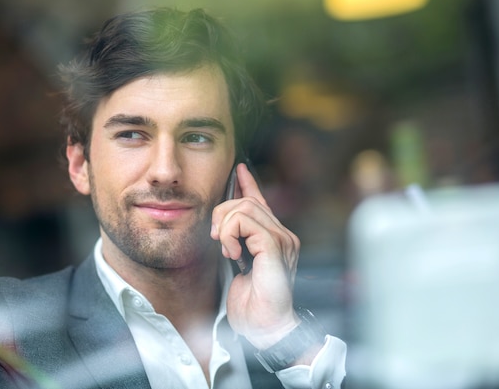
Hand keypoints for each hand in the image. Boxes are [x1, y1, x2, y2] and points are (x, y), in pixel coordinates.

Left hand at [210, 163, 301, 348]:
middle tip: (216, 238)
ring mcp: (282, 239)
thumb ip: (235, 244)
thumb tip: (221, 226)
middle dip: (222, 214)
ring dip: (225, 227)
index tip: (238, 169)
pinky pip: (245, 223)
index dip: (248, 183)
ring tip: (227, 250)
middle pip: (245, 201)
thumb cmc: (253, 305)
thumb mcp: (238, 268)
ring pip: (243, 208)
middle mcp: (282, 234)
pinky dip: (230, 236)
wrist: (267, 329)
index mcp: (274, 238)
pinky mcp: (275, 247)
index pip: (261, 201)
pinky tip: (233, 254)